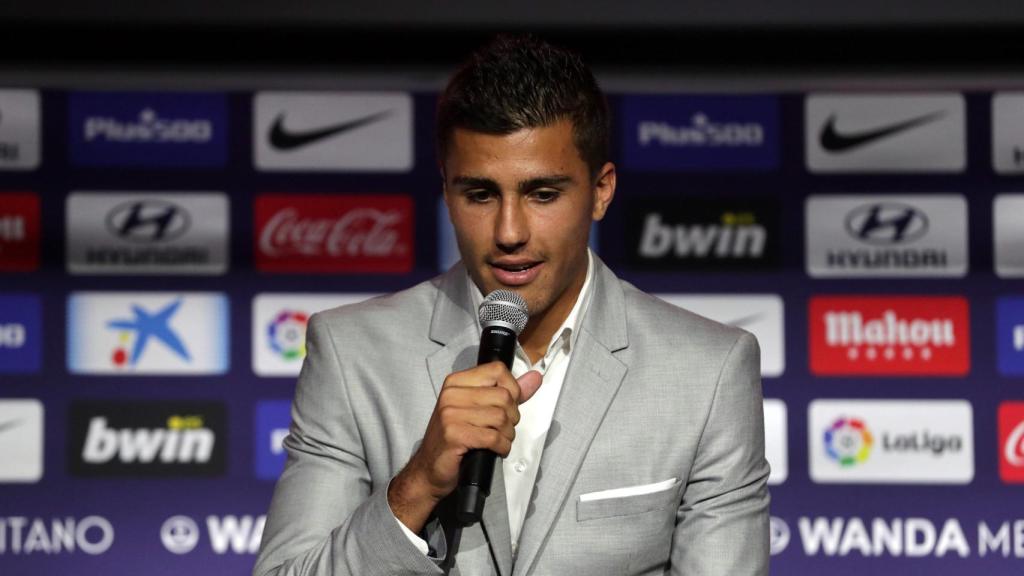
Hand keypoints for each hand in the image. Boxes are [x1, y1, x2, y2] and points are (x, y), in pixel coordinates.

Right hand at [388, 362, 542, 532]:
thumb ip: (508, 393)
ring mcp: (451, 414)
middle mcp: (451, 394)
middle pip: (503, 396)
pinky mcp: (454, 435)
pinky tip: (495, 449)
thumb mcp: (478, 410)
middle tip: (502, 428)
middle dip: (511, 417)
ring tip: (498, 440)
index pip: (497, 370)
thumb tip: (534, 378)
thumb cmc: (454, 439)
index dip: (512, 389)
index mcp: (456, 382)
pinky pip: (493, 436)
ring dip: (507, 434)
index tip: (509, 404)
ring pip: (501, 417)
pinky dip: (501, 446)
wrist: (429, 469)